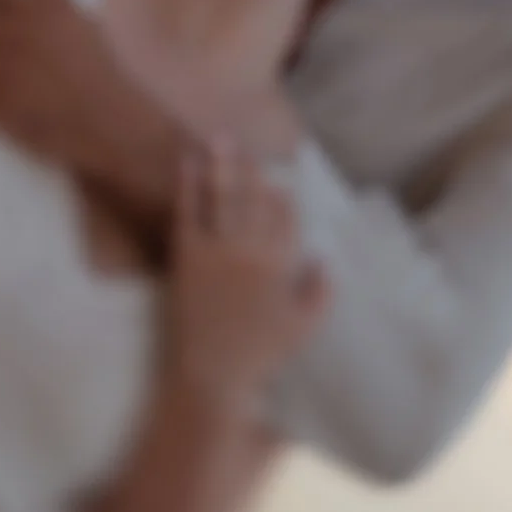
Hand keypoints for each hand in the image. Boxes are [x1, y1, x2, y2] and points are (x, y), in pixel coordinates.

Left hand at [164, 143, 327, 408]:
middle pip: (255, 198)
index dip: (283, 195)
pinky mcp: (187, 258)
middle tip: (247, 140)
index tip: (280, 179)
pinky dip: (188, 186)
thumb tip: (324, 257)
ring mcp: (217, 252)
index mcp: (280, 265)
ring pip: (224, 198)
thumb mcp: (305, 326)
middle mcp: (250, 251)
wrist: (212, 373)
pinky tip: (187, 164)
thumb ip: (321, 290)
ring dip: (223, 165)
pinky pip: (189, 213)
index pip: (286, 217)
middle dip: (253, 168)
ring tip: (220, 138)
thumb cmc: (261, 353)